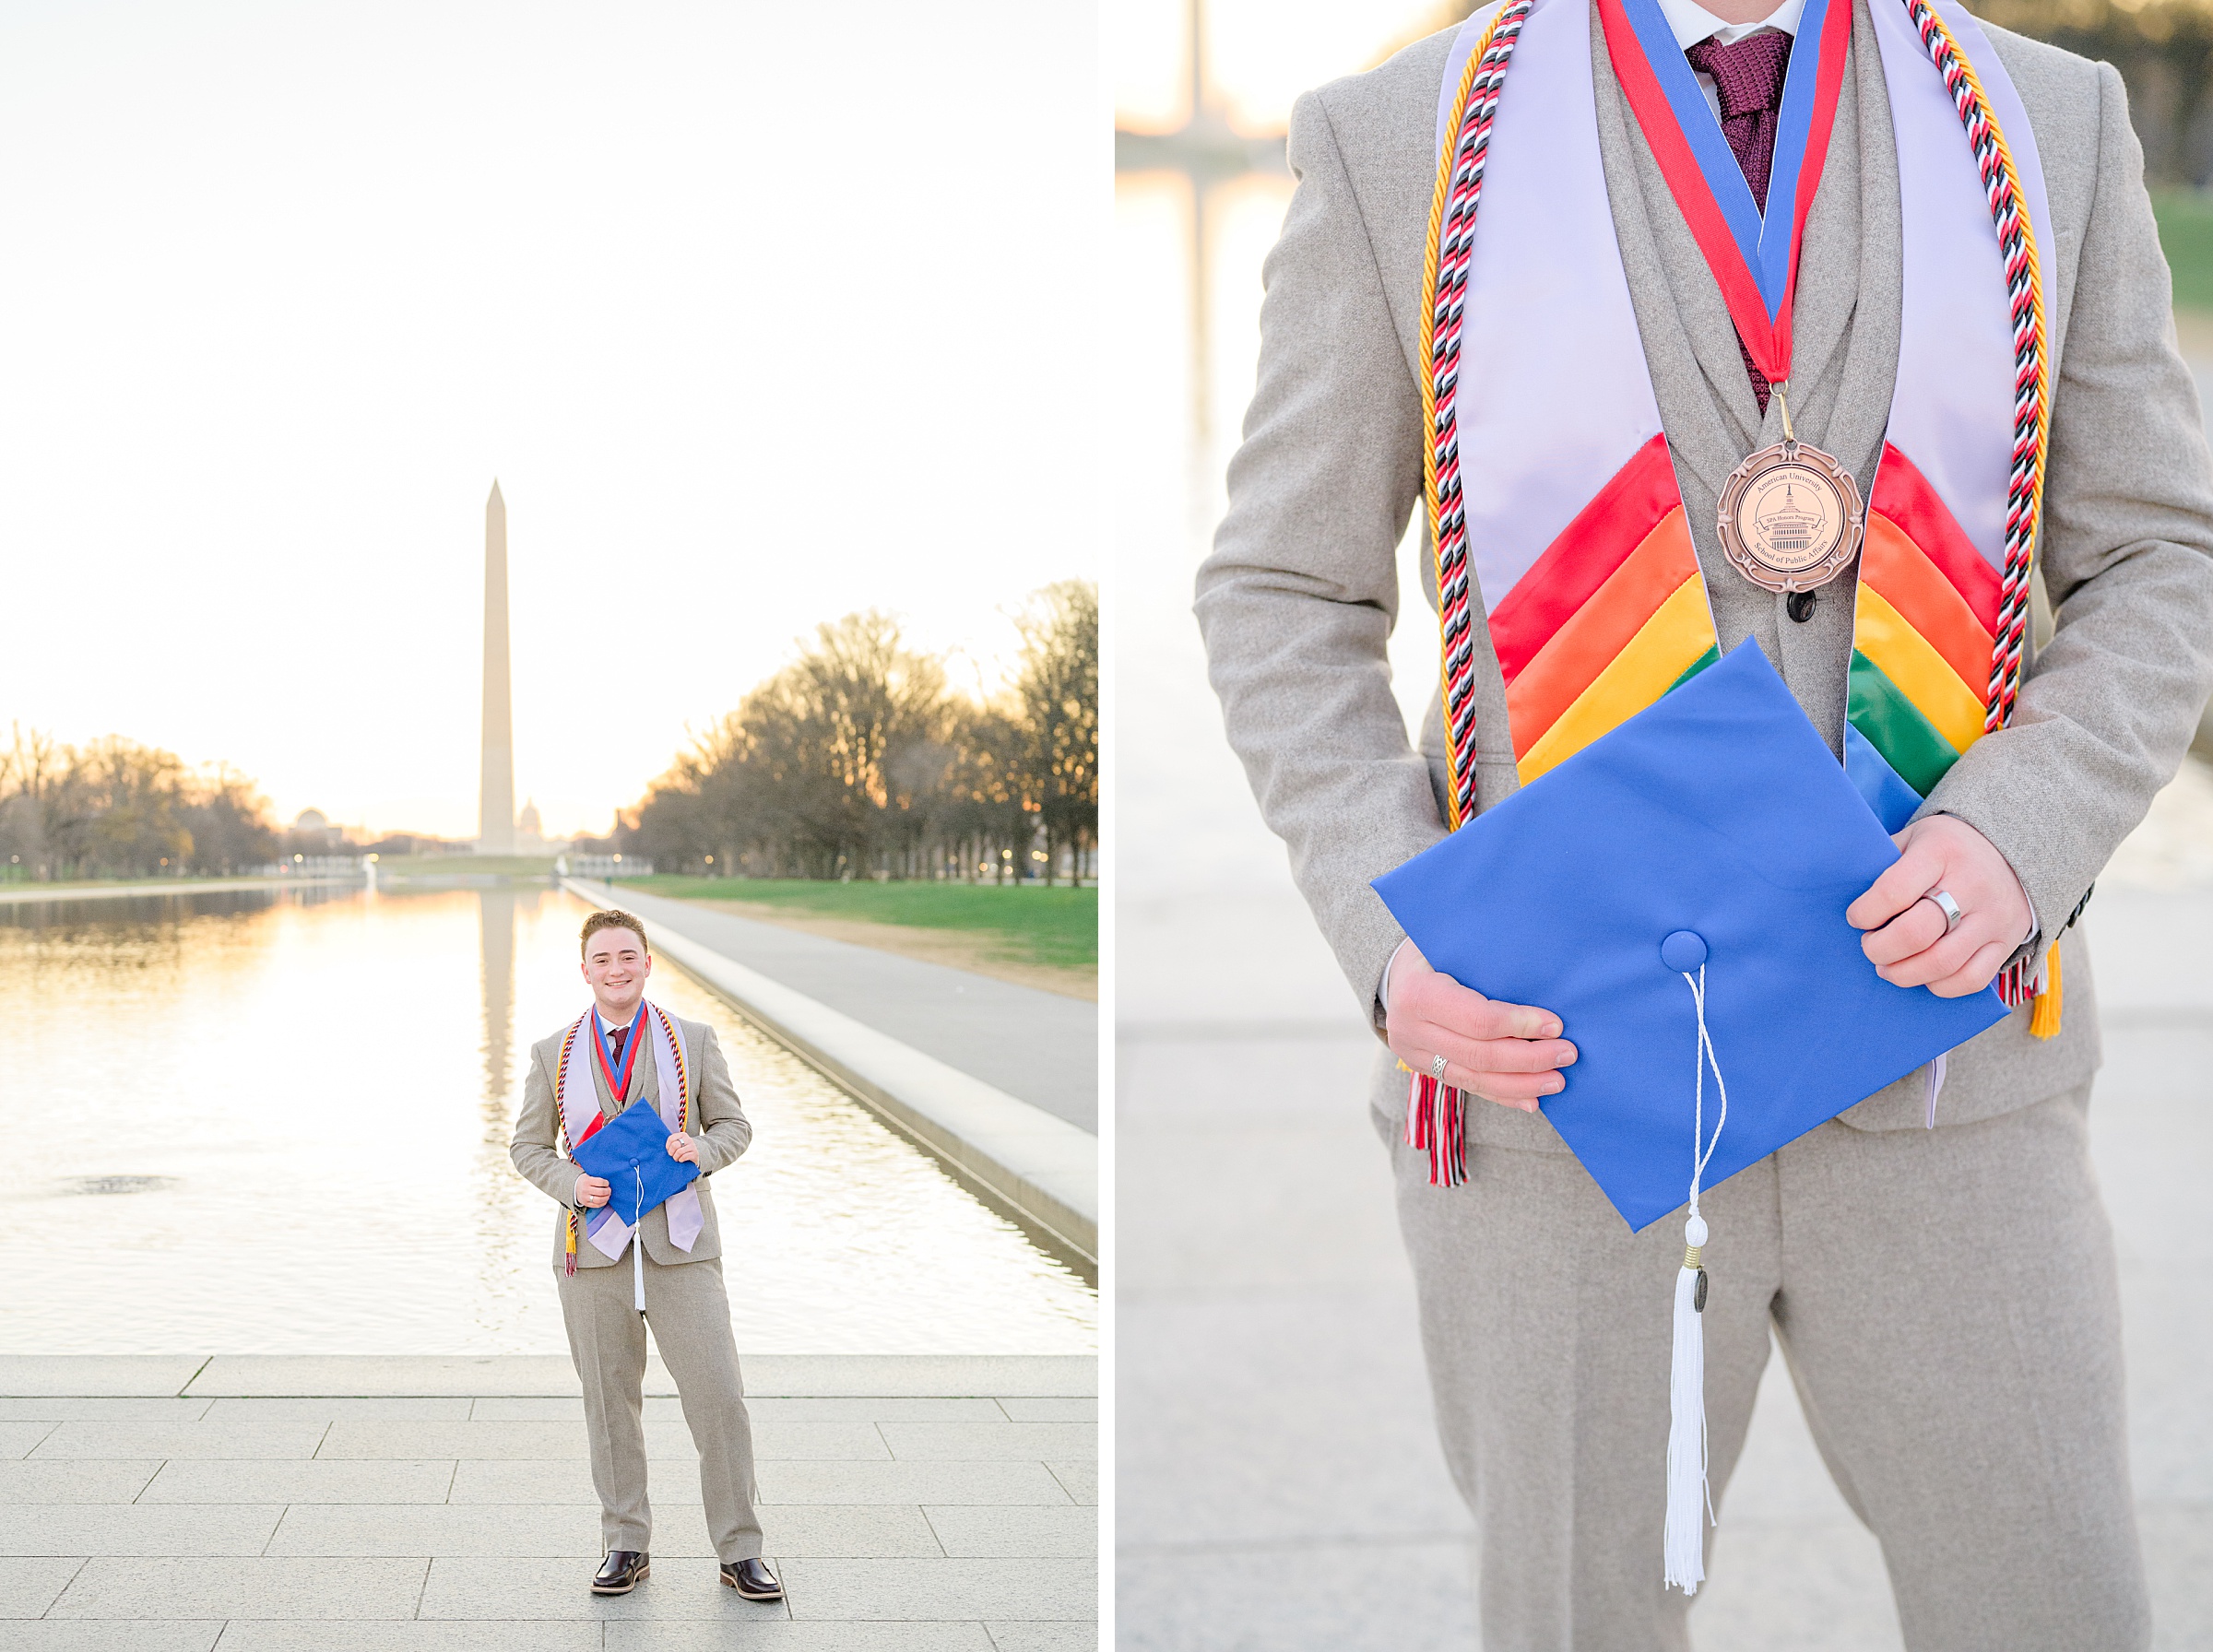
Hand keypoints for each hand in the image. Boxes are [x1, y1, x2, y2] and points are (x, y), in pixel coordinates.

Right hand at [574, 1174, 610, 1208]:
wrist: (574, 1187)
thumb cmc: (585, 1180)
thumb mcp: (589, 1175)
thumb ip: (597, 1177)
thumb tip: (608, 1182)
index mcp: (587, 1181)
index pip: (601, 1182)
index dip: (606, 1183)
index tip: (607, 1183)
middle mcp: (585, 1190)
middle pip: (601, 1192)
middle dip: (608, 1191)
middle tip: (609, 1190)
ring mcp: (585, 1197)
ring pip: (599, 1200)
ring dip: (606, 1197)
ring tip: (608, 1195)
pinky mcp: (586, 1203)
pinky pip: (597, 1205)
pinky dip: (603, 1203)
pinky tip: (605, 1199)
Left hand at [665, 1131, 698, 1164]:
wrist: (694, 1156)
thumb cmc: (683, 1150)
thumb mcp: (678, 1144)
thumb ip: (672, 1142)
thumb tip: (661, 1145)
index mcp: (683, 1135)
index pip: (671, 1138)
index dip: (667, 1146)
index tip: (668, 1150)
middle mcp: (688, 1139)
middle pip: (674, 1145)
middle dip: (671, 1152)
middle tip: (671, 1155)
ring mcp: (692, 1146)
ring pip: (679, 1151)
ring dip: (675, 1157)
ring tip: (676, 1159)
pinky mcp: (695, 1153)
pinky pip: (684, 1156)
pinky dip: (681, 1160)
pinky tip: (681, 1160)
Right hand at [1384, 940, 1576, 1112]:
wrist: (1394, 972)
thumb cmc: (1434, 949)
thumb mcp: (1451, 939)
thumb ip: (1486, 952)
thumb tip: (1542, 963)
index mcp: (1418, 993)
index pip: (1477, 1020)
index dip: (1520, 1025)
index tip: (1555, 1025)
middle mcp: (1411, 1030)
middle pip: (1479, 1056)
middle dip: (1529, 1059)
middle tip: (1567, 1054)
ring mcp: (1415, 1054)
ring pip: (1474, 1079)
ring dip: (1521, 1084)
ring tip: (1557, 1080)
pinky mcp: (1424, 1069)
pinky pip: (1467, 1087)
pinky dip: (1502, 1095)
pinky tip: (1532, 1100)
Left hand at [1846, 814, 2030, 996]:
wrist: (2011, 848)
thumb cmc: (1945, 847)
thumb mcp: (1912, 837)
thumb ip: (1883, 864)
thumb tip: (1851, 901)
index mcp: (1941, 851)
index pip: (1893, 892)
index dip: (1865, 913)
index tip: (1856, 918)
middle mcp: (1972, 884)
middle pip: (1916, 934)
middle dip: (1879, 949)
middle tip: (1869, 946)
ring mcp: (1993, 917)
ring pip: (1942, 963)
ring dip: (1903, 973)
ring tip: (1887, 967)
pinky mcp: (2007, 941)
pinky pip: (1971, 979)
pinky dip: (1939, 986)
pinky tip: (1922, 974)